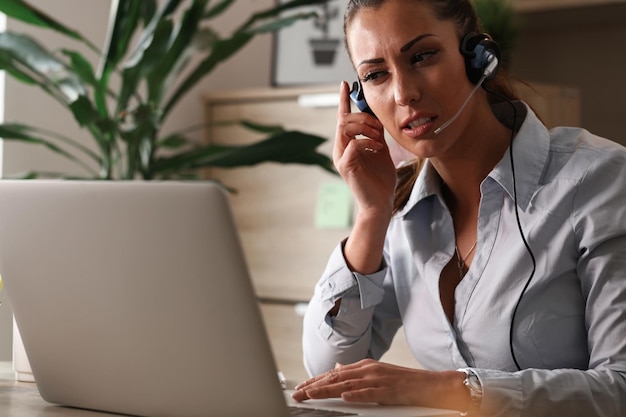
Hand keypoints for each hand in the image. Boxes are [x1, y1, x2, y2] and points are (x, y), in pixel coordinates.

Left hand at [292, 359, 467, 410]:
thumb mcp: (376, 373)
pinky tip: (344, 397)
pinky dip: (356, 395)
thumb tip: (337, 368)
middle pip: (335, 377)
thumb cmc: (403, 381)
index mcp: (364, 366)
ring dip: (327, 390)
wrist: (429, 384)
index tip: (301, 388)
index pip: (334, 373)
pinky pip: (369, 393)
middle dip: (314, 385)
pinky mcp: (388, 390)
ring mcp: (378, 379)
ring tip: (311, 394)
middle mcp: (368, 370)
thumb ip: (355, 372)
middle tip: (297, 393)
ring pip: (347, 385)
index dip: (315, 380)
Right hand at [334, 81, 396, 214]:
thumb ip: (376, 135)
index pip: (342, 118)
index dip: (344, 100)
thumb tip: (377, 118)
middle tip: (378, 126)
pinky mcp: (345, 166)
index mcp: (347, 145)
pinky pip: (353, 144)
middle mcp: (340, 150)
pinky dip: (368, 142)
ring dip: (365, 128)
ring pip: (345, 128)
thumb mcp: (381, 151)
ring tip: (378, 138)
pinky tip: (378, 148)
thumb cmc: (381, 179)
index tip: (345, 84)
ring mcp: (341, 158)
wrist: (381, 203)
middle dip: (362, 117)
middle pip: (343, 119)